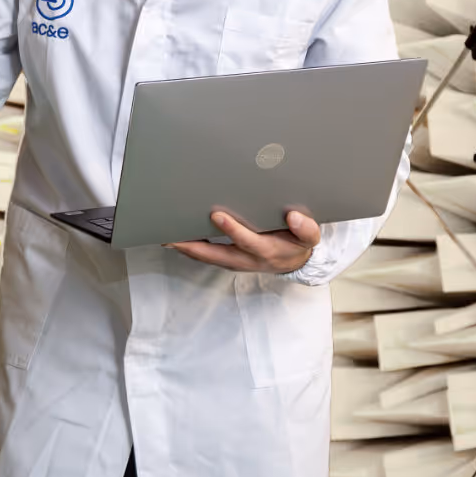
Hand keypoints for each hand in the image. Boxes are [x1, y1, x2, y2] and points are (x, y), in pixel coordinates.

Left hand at [168, 209, 319, 274]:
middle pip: (216, 255)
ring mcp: (236, 261)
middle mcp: (247, 259)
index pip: (246, 240)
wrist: (295, 261)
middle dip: (193, 246)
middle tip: (172, 236)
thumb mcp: (309, 238)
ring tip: (166, 236)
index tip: (216, 215)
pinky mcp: (229, 260)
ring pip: (207, 257)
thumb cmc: (298, 243)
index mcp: (267, 250)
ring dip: (186, 248)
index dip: (232, 229)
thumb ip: (306, 228)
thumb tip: (294, 217)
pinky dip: (190, 249)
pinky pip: (206, 256)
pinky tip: (176, 238)